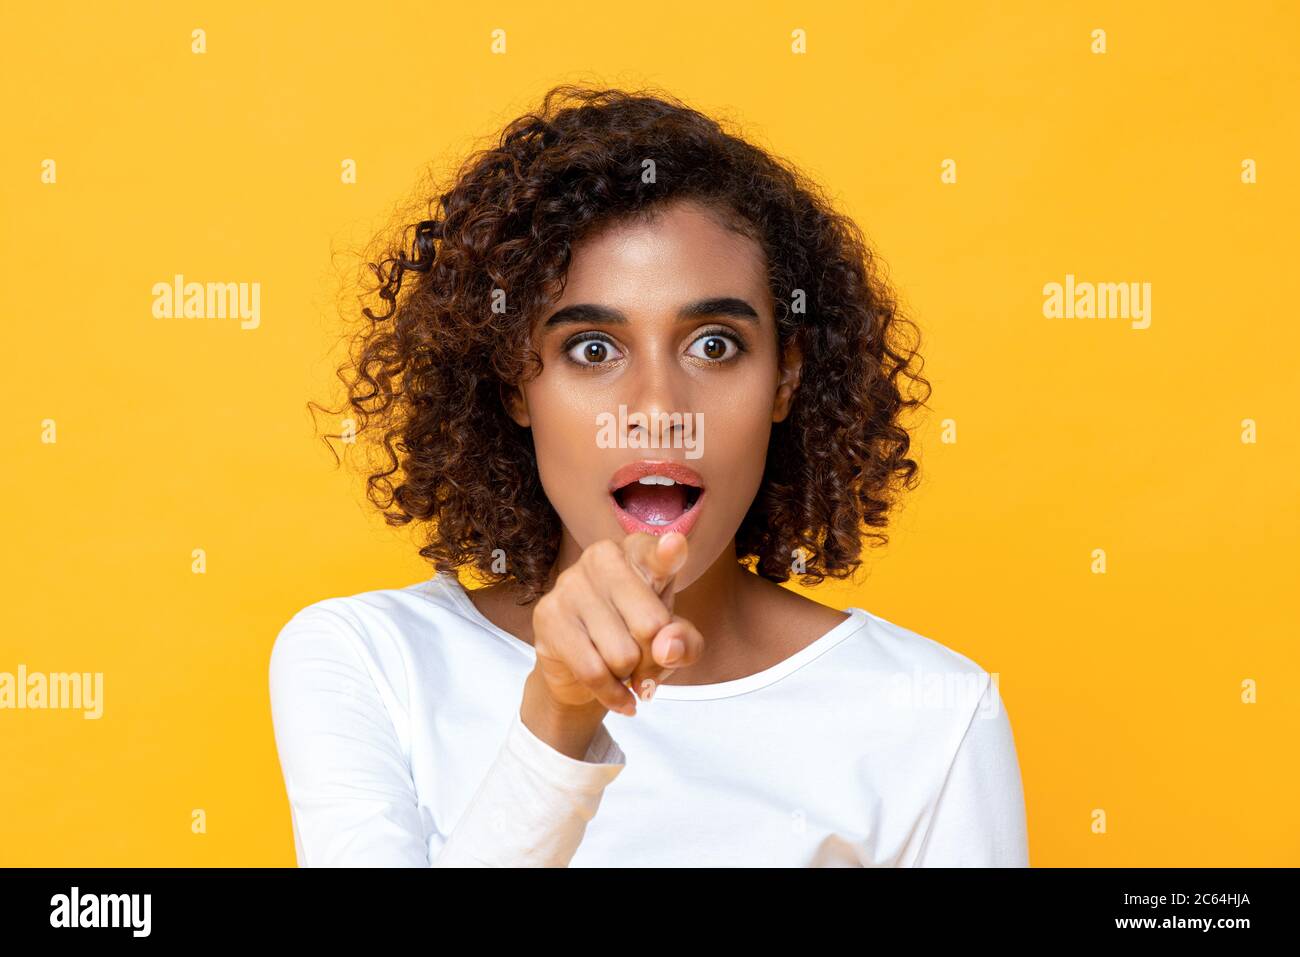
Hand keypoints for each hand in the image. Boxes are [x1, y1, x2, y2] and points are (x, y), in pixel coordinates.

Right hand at [529, 531, 703, 716]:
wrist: (581, 670)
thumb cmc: (634, 638)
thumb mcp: (673, 639)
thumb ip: (685, 642)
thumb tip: (666, 649)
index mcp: (639, 552)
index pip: (658, 554)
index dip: (668, 553)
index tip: (674, 546)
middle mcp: (603, 558)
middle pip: (650, 626)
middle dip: (654, 658)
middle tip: (644, 659)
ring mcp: (571, 583)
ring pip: (622, 655)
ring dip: (629, 675)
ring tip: (621, 666)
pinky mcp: (549, 615)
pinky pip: (593, 671)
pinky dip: (612, 694)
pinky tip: (618, 695)